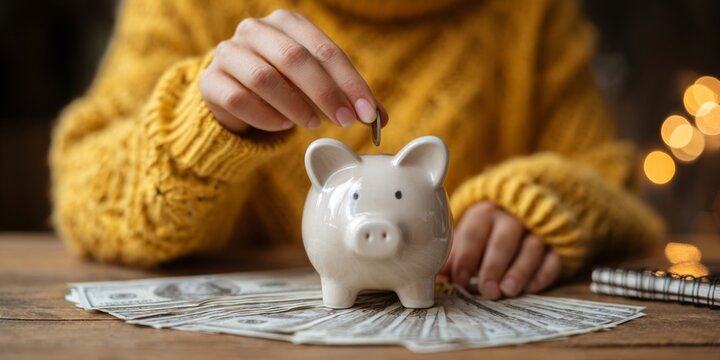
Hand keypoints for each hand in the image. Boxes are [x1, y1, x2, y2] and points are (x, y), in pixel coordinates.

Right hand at [200, 9, 387, 132]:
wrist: (233, 96)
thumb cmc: (284, 87)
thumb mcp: (318, 87)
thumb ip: (348, 98)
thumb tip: (381, 119)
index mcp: (288, 23)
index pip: (325, 50)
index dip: (350, 83)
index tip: (367, 112)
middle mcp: (256, 30)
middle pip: (294, 59)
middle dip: (325, 93)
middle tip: (345, 121)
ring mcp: (229, 52)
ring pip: (264, 78)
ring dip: (295, 105)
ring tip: (312, 124)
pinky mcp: (211, 81)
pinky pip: (239, 99)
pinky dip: (265, 116)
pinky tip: (282, 126)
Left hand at [440, 202, 561, 298]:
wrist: (527, 204)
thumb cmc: (490, 227)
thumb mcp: (470, 232)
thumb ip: (456, 252)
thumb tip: (436, 274)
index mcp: (485, 213)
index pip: (474, 233)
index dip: (466, 257)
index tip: (460, 279)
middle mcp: (512, 217)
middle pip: (503, 240)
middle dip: (494, 266)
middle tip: (487, 290)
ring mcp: (537, 228)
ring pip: (530, 248)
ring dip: (519, 271)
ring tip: (508, 290)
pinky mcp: (557, 242)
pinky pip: (553, 257)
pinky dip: (543, 274)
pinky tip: (530, 288)